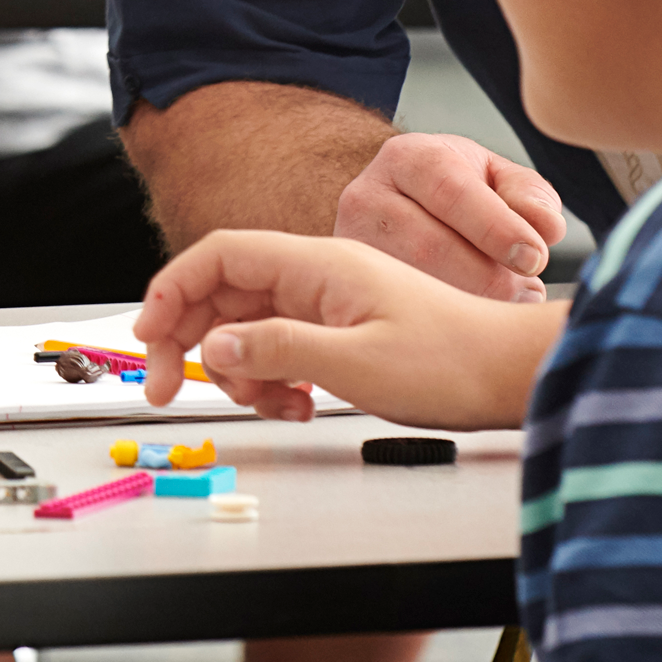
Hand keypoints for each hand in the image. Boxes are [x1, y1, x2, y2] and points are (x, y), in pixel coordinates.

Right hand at [133, 230, 559, 429]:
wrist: (513, 373)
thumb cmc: (452, 361)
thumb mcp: (356, 361)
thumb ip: (279, 349)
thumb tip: (214, 347)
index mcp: (318, 265)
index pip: (220, 257)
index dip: (173, 291)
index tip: (148, 336)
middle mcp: (318, 276)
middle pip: (224, 294)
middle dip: (191, 341)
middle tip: (171, 389)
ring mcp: (330, 304)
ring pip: (250, 327)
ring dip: (238, 370)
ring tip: (265, 404)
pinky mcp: (342, 333)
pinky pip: (282, 349)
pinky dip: (273, 380)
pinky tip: (295, 405)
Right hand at [334, 132, 566, 300]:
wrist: (395, 207)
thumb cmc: (456, 193)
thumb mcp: (494, 177)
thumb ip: (528, 194)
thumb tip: (546, 227)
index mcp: (407, 158)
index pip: (451, 191)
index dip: (496, 228)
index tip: (534, 258)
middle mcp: (366, 197)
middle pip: (430, 247)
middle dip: (488, 277)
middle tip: (525, 289)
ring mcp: (351, 244)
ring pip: (413, 287)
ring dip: (471, 302)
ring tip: (506, 299)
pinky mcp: (350, 286)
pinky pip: (400, 311)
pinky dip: (446, 320)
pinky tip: (473, 314)